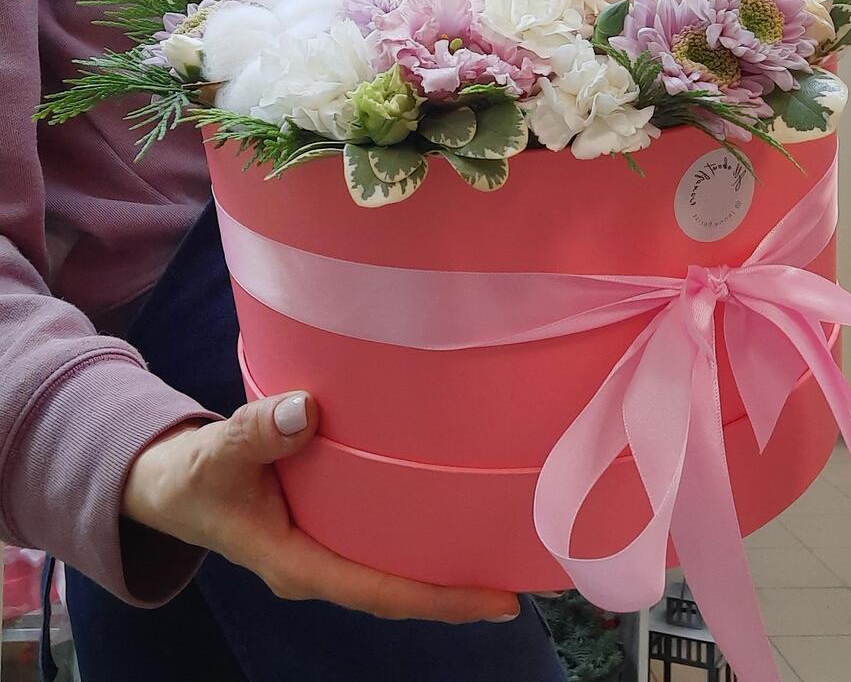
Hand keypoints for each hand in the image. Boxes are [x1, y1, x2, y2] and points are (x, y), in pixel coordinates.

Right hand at [122, 391, 519, 623]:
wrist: (170, 483)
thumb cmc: (193, 475)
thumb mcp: (218, 454)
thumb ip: (256, 433)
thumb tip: (306, 411)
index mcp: (297, 562)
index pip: (379, 591)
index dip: (440, 598)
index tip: (498, 601)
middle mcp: (318, 564)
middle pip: (397, 590)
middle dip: (454, 589)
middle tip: (519, 574)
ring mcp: (323, 549)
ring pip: (390, 568)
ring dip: (438, 565)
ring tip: (497, 548)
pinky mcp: (324, 527)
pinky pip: (378, 542)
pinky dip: (414, 536)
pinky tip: (444, 516)